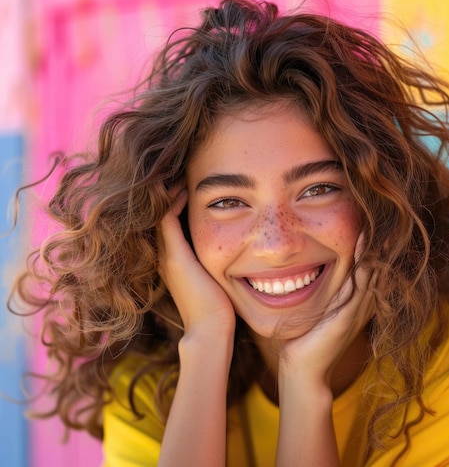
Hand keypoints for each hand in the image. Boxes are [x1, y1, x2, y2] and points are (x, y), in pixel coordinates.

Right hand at [157, 184, 235, 338]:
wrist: (210, 329)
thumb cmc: (218, 307)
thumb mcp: (215, 277)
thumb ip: (217, 260)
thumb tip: (237, 249)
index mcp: (173, 259)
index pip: (167, 221)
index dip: (174, 201)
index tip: (188, 184)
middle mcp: (164, 255)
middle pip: (158, 213)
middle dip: (168, 193)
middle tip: (180, 172)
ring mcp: (167, 255)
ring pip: (158, 213)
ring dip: (168, 193)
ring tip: (179, 174)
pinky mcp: (175, 255)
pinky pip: (166, 218)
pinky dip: (172, 201)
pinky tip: (184, 187)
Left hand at [278, 234, 373, 385]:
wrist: (303, 368)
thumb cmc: (309, 339)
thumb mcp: (324, 311)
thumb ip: (329, 294)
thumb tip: (316, 272)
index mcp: (359, 303)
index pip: (374, 269)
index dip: (379, 248)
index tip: (378, 223)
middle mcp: (364, 305)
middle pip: (380, 268)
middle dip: (385, 244)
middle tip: (391, 216)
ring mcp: (357, 310)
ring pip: (373, 271)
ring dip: (377, 247)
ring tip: (382, 223)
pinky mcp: (347, 316)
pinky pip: (359, 283)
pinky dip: (363, 261)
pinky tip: (362, 242)